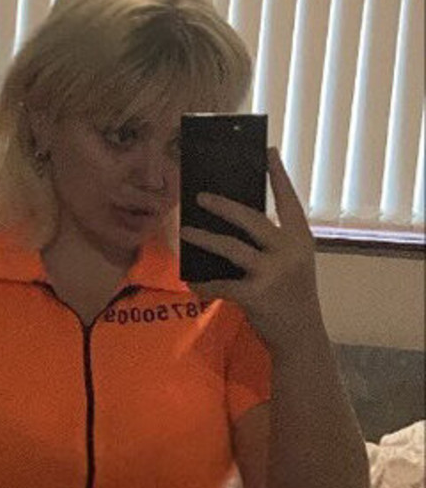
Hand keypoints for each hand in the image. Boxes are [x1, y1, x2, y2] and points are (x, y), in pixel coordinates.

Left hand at [178, 147, 321, 350]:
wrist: (301, 336)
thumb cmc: (291, 296)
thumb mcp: (291, 263)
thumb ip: (272, 243)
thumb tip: (233, 221)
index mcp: (300, 239)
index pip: (289, 200)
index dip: (277, 175)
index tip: (267, 151)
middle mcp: (289, 251)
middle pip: (251, 218)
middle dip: (223, 205)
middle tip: (200, 196)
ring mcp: (273, 273)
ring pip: (231, 247)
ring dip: (204, 238)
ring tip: (185, 231)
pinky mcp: (256, 295)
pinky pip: (220, 284)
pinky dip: (204, 283)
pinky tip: (192, 282)